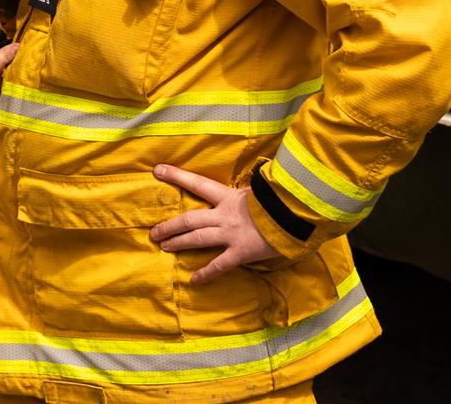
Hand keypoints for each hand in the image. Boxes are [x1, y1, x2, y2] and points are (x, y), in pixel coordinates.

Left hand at [148, 164, 278, 283]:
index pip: (197, 183)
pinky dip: (206, 273)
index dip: (176, 176)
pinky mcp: (240, 252)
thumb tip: (251, 183)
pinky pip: (219, 265)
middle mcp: (224, 215)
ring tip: (164, 246)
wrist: (297, 215)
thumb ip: (249, 190)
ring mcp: (231, 234)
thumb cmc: (281, 199)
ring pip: (197, 238)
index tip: (157, 170)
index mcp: (229, 196)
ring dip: (179, 242)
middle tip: (153, 232)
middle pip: (190, 218)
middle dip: (170, 225)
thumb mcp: (261, 189)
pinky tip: (194, 280)